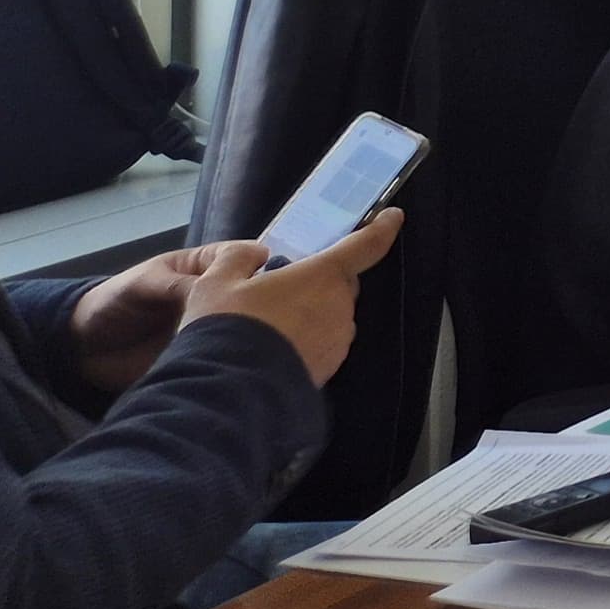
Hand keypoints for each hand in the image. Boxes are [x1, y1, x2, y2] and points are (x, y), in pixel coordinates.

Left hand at [67, 240, 269, 396]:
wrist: (82, 349)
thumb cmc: (112, 302)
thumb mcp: (143, 283)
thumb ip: (179, 284)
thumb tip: (225, 286)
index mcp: (204, 267)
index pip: (246, 258)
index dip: (260, 268)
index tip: (270, 285)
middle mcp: (216, 294)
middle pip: (254, 293)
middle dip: (262, 303)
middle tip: (267, 319)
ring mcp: (212, 326)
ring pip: (245, 325)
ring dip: (250, 333)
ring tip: (256, 344)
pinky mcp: (204, 355)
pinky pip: (227, 354)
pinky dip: (235, 357)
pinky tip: (241, 362)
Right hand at [179, 207, 401, 387]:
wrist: (231, 391)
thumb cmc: (228, 326)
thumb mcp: (217, 283)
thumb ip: (238, 259)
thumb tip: (253, 256)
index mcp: (324, 275)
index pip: (365, 244)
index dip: (381, 228)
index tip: (392, 217)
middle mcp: (341, 305)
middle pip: (341, 283)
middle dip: (320, 280)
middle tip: (283, 287)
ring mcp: (338, 340)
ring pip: (332, 315)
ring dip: (312, 312)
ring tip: (271, 323)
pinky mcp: (329, 368)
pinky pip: (323, 343)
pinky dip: (307, 340)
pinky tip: (275, 348)